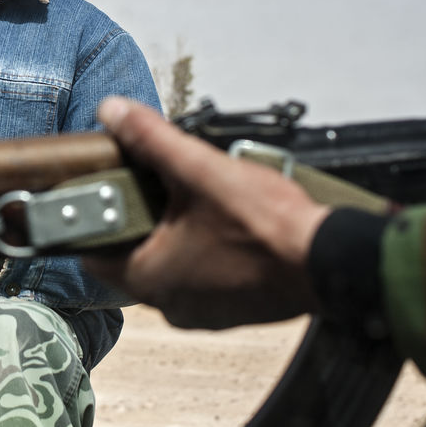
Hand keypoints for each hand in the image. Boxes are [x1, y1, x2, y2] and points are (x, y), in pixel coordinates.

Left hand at [82, 97, 330, 329]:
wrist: (331, 263)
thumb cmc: (268, 227)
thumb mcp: (202, 172)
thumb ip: (152, 140)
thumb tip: (113, 112)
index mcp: (149, 278)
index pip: (95, 252)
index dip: (97, 217)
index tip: (108, 191)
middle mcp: (169, 306)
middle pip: (134, 256)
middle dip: (142, 221)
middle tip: (158, 188)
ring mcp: (201, 314)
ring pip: (170, 267)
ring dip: (175, 237)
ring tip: (195, 204)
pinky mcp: (229, 312)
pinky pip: (201, 280)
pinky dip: (204, 255)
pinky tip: (223, 228)